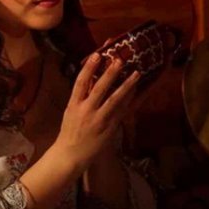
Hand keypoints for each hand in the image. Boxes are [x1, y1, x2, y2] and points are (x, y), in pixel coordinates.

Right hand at [53, 51, 139, 172]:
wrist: (71, 155)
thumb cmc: (70, 130)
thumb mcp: (71, 110)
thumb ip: (81, 94)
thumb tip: (91, 75)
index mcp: (74, 105)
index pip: (80, 82)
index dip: (89, 68)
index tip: (96, 54)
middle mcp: (86, 111)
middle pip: (99, 88)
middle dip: (110, 73)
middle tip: (120, 59)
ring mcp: (99, 120)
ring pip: (115, 99)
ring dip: (127, 85)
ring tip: (137, 73)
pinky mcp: (110, 127)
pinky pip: (123, 111)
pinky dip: (130, 99)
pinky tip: (138, 90)